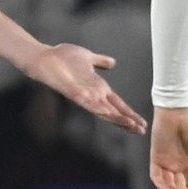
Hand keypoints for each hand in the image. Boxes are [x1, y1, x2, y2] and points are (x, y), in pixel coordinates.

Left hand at [22, 39, 139, 135]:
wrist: (46, 57)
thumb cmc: (63, 57)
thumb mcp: (88, 57)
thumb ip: (100, 61)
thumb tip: (112, 62)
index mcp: (98, 88)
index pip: (117, 104)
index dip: (129, 113)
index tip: (141, 122)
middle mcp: (92, 95)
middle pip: (114, 111)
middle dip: (127, 121)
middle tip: (142, 130)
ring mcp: (84, 96)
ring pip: (104, 111)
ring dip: (117, 118)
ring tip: (132, 126)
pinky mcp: (74, 93)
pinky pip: (87, 104)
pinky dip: (98, 109)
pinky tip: (109, 113)